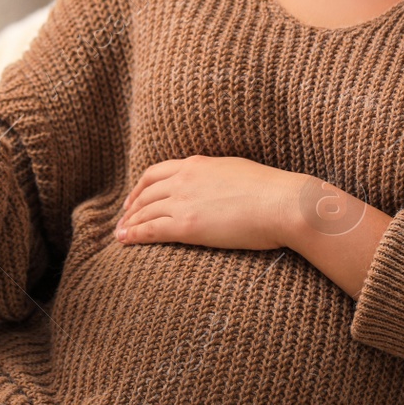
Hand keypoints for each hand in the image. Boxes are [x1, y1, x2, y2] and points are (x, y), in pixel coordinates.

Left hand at [115, 155, 308, 251]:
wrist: (283, 204)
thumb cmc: (272, 191)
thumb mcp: (237, 172)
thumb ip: (218, 177)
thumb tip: (216, 186)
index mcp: (197, 164)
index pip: (156, 172)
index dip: (140, 187)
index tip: (134, 198)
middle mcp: (184, 179)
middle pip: (146, 192)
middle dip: (131, 207)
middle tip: (123, 219)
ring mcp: (184, 201)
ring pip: (145, 211)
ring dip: (129, 222)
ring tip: (120, 233)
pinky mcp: (187, 225)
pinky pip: (151, 229)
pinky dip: (134, 234)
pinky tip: (125, 240)